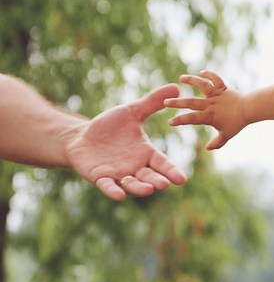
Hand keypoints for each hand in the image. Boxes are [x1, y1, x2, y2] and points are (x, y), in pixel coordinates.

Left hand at [65, 84, 187, 199]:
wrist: (82, 137)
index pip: (162, 164)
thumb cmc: (110, 127)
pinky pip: (109, 187)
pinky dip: (114, 191)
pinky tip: (119, 195)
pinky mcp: (101, 178)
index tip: (182, 179)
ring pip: (132, 185)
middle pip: (150, 178)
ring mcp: (118, 175)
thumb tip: (176, 86)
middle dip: (157, 181)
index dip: (171, 171)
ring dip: (139, 188)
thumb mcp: (132, 112)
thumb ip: (152, 102)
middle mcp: (135, 168)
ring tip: (148, 189)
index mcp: (146, 153)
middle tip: (164, 184)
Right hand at [165, 70, 246, 149]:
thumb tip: (207, 148)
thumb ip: (217, 142)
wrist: (249, 109)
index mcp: (209, 116)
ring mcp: (216, 94)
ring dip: (191, 80)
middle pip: (191, 102)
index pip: (192, 119)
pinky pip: (215, 79)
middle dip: (177, 103)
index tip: (170, 122)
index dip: (180, 120)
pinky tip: (201, 73)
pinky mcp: (222, 87)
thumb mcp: (227, 135)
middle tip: (165, 102)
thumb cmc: (237, 123)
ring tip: (181, 78)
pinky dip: (209, 74)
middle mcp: (210, 104)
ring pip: (202, 85)